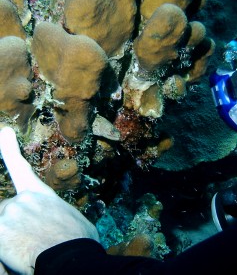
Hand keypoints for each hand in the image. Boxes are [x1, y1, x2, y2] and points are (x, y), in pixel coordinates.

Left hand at [0, 127, 99, 274]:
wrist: (72, 257)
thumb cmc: (77, 239)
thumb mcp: (70, 219)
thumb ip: (55, 214)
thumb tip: (55, 221)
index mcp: (41, 194)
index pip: (20, 167)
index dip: (8, 149)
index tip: (4, 132)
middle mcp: (23, 200)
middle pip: (7, 209)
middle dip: (14, 222)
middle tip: (31, 237)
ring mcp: (9, 214)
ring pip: (3, 224)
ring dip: (10, 235)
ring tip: (29, 247)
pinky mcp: (0, 230)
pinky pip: (0, 236)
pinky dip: (5, 247)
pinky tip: (20, 253)